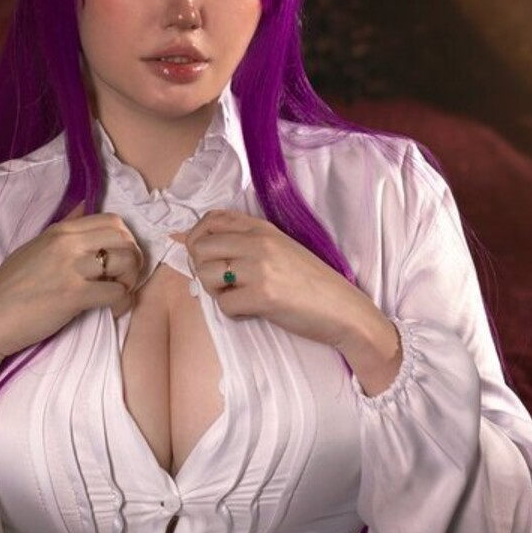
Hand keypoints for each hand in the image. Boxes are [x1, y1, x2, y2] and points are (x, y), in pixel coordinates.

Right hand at [0, 205, 143, 412]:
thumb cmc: (8, 290)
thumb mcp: (33, 249)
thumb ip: (61, 233)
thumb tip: (83, 206)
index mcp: (59, 231)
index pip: (112, 220)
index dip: (125, 240)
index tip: (120, 258)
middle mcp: (67, 243)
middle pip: (124, 237)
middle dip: (133, 258)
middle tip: (125, 278)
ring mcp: (71, 268)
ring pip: (126, 261)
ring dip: (130, 280)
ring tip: (119, 293)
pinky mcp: (74, 295)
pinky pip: (117, 293)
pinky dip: (122, 303)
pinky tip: (114, 310)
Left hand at [173, 210, 401, 393]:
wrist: (342, 309)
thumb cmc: (310, 282)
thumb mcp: (279, 249)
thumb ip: (243, 242)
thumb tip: (189, 241)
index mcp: (261, 228)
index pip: (210, 219)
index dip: (198, 238)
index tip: (206, 257)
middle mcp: (258, 242)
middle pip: (199, 247)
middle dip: (203, 269)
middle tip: (224, 284)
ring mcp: (260, 268)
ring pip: (206, 276)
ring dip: (216, 292)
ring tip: (239, 297)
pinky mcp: (262, 296)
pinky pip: (224, 306)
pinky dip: (234, 313)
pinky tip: (253, 311)